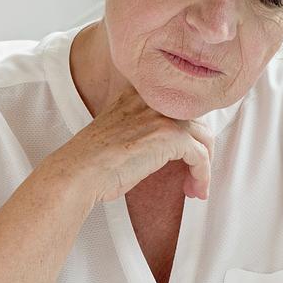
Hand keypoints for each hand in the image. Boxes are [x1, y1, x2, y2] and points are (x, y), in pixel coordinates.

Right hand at [55, 86, 213, 201]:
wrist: (77, 173)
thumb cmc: (90, 162)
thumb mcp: (117, 131)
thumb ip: (140, 127)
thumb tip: (163, 146)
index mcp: (137, 93)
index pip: (177, 104)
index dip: (187, 131)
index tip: (186, 155)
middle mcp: (152, 98)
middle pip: (195, 119)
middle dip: (200, 149)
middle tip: (193, 174)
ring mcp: (162, 115)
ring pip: (203, 136)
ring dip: (204, 165)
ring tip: (195, 187)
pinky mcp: (170, 136)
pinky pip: (201, 155)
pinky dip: (203, 175)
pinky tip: (195, 189)